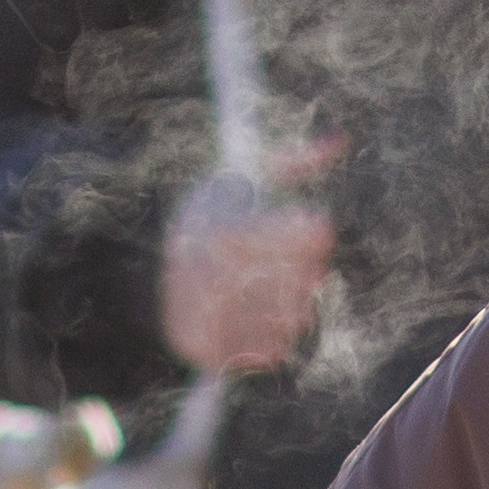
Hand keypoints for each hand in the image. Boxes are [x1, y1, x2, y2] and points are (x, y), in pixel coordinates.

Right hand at [161, 137, 341, 375]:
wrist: (148, 264)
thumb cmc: (215, 213)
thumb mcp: (249, 178)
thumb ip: (297, 161)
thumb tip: (341, 137)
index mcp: (226, 229)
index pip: (313, 235)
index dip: (313, 231)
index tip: (306, 225)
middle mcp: (211, 275)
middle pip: (308, 279)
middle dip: (307, 271)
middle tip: (286, 263)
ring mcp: (206, 316)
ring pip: (296, 318)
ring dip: (294, 306)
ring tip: (267, 290)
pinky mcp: (204, 350)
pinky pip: (275, 351)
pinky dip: (274, 337)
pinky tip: (252, 317)